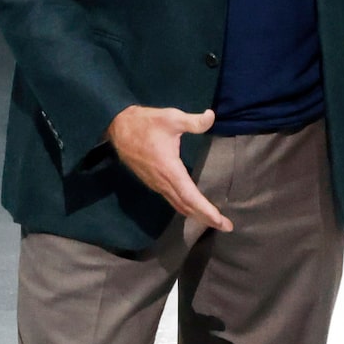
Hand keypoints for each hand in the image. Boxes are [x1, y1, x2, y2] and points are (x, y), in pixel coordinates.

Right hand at [108, 104, 230, 231]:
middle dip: (206, 218)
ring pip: (178, 205)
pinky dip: (185, 207)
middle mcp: (162, 182)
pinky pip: (171, 200)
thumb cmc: (145, 123)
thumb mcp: (171, 118)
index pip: (190, 197)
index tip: (221, 222)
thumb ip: (193, 121)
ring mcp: (156, 184)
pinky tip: (192, 207)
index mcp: (169, 170)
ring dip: (196, 215)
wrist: (117, 127)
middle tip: (226, 226)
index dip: (206, 211)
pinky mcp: (152, 182)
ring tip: (213, 220)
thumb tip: (212, 116)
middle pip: (186, 207)